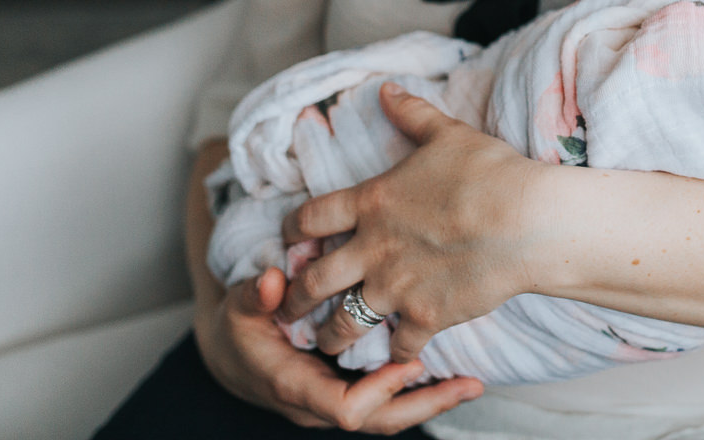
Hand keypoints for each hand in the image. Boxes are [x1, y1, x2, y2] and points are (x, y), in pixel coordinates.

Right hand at [193, 266, 482, 431]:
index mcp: (295, 386)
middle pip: (379, 420)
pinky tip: (450, 373)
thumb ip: (254, 294)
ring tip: (472, 383)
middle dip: (425, 405)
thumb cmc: (238, 327)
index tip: (408, 363)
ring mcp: (337, 399)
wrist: (231, 355)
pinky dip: (417, 389)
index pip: (344, 408)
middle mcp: (320, 403)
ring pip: (388, 415)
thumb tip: (273, 282)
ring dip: (430, 400)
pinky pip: (386, 401)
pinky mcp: (349, 390)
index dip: (379, 390)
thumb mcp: (238, 307)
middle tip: (469, 385)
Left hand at [279, 83, 544, 362]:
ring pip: (344, 323)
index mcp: (371, 202)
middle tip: (283, 310)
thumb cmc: (489, 172)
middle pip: (314, 281)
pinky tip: (393, 355)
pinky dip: (394, 353)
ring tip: (324, 344)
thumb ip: (412, 114)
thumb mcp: (448, 134)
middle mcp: (372, 249)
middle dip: (293, 299)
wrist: (526, 221)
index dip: (292, 230)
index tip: (288, 241)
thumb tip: (386, 89)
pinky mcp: (426, 317)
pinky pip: (398, 345)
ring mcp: (396, 288)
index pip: (311, 218)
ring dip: (329, 336)